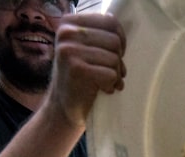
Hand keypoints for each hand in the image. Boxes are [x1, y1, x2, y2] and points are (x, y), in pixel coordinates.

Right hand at [48, 12, 126, 126]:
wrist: (63, 107)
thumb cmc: (79, 77)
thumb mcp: (83, 48)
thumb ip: (98, 35)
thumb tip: (122, 33)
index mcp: (69, 23)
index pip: (110, 21)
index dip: (121, 39)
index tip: (118, 54)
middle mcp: (67, 33)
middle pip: (114, 41)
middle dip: (119, 60)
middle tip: (113, 73)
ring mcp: (69, 51)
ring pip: (114, 58)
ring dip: (116, 74)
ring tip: (109, 83)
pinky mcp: (76, 69)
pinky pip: (111, 74)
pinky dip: (112, 85)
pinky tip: (104, 89)